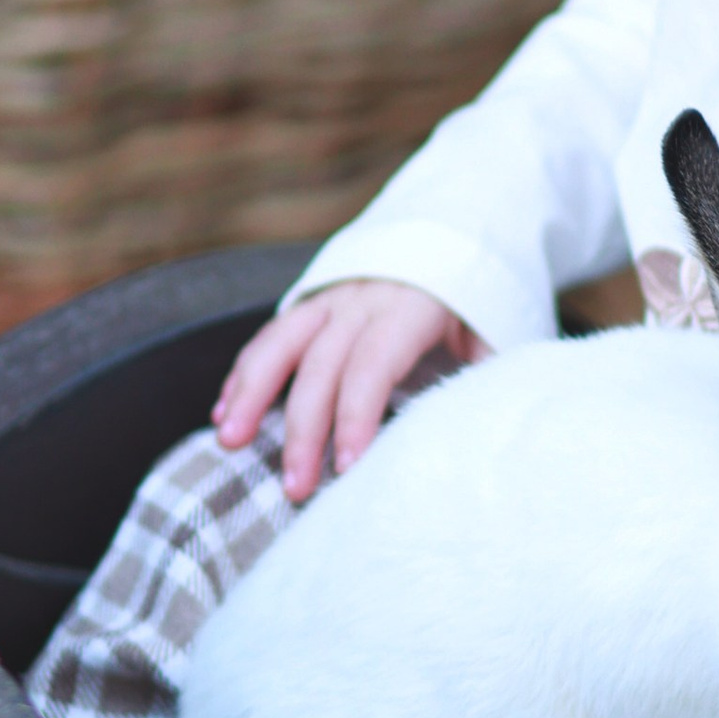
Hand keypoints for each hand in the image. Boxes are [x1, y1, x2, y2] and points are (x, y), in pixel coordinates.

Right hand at [213, 278, 482, 501]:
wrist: (457, 231)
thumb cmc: (478, 302)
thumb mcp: (494, 331)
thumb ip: (485, 372)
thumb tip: (483, 429)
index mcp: (412, 305)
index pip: (375, 362)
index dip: (358, 415)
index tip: (347, 468)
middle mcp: (364, 297)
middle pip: (322, 363)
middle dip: (304, 428)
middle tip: (295, 486)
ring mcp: (332, 296)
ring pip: (282, 342)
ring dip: (250, 392)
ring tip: (228, 439)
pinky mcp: (312, 303)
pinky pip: (271, 336)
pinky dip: (244, 375)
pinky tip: (224, 413)